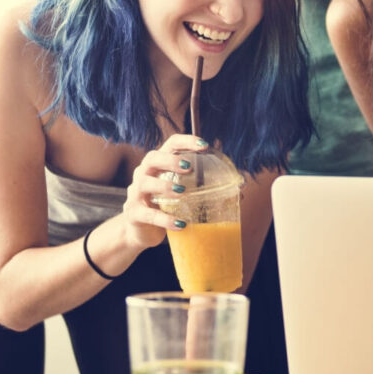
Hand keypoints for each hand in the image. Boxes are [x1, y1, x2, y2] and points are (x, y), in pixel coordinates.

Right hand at [117, 134, 207, 250]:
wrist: (140, 232)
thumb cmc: (165, 207)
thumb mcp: (180, 194)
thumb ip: (200, 187)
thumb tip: (239, 188)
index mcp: (158, 165)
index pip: (170, 144)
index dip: (186, 141)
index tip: (204, 145)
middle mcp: (143, 174)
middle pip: (152, 158)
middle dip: (170, 160)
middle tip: (189, 167)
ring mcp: (136, 194)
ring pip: (145, 183)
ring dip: (165, 186)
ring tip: (182, 192)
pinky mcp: (133, 214)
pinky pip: (148, 215)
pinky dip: (165, 219)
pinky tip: (181, 224)